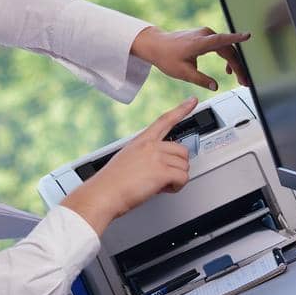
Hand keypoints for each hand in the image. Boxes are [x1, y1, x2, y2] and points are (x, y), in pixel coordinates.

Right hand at [63, 98, 195, 234]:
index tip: (192, 100)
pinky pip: (183, 178)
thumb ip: (145, 156)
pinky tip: (164, 189)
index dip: (181, 109)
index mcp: (142, 140)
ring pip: (184, 166)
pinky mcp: (162, 172)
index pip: (165, 120)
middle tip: (163, 177)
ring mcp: (157, 157)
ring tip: (159, 184)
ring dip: (176, 178)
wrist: (104, 193)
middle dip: (177, 165)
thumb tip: (158, 166)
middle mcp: (151, 145)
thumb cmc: (111, 182)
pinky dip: (177, 187)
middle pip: (182, 150)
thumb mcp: (127, 158)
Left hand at [131, 26, 250, 89]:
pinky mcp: (204, 36)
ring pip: (226, 47)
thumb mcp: (182, 73)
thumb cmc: (166, 56)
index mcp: (199, 42)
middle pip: (228, 49)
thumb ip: (200, 79)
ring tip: (238, 78)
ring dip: (234, 62)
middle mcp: (204, 35)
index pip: (222, 40)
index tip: (248, 36)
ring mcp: (205, 34)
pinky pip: (221, 45)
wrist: (156, 45)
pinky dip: (227, 57)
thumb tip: (214, 86)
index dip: (236, 38)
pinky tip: (227, 69)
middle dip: (239, 66)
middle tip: (244, 81)